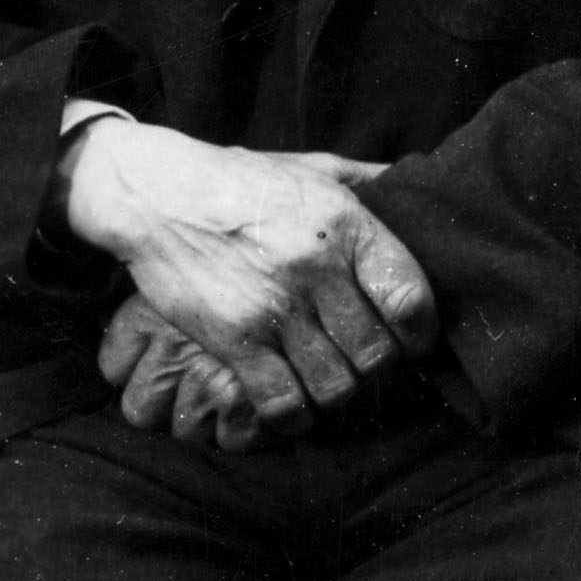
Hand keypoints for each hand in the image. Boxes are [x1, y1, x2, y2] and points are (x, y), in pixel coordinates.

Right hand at [59, 121, 438, 434]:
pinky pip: (283, 402)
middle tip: (363, 365)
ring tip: (328, 381)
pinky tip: (291, 402)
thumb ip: (369, 178)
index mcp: (347, 224)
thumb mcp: (314, 165)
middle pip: (376, 353)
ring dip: (336, 393)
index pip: (411, 297)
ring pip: (335, 385)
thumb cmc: (244, 180)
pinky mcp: (234, 339)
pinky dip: (294, 415)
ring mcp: (274, 307)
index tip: (414, 340)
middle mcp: (317, 269)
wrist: (158, 193)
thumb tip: (415, 180)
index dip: (422, 332)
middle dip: (377, 369)